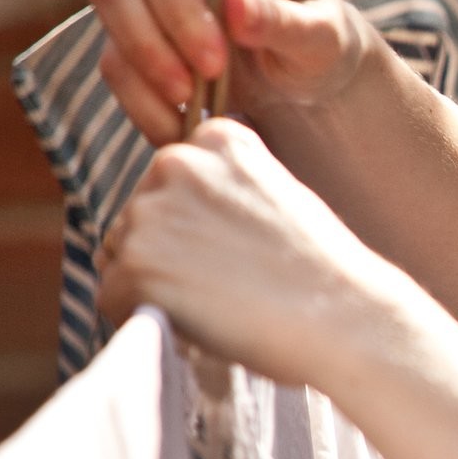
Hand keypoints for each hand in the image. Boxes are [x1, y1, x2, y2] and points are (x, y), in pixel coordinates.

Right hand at [84, 0, 370, 142]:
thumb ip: (284, 19)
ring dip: (140, 74)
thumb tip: (235, 1)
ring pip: (106, 20)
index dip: (180, 11)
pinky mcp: (136, 40)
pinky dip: (141, 104)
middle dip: (149, 43)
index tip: (215, 63)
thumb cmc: (319, 42)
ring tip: (189, 113)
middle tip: (192, 91)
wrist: (310, 74)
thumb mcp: (322, 36)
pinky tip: (179, 129)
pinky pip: (115, 66)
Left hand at [97, 118, 400, 385]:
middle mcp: (175, 162)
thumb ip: (226, 188)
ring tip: (218, 302)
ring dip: (156, 286)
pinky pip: (112, 297)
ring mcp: (151, 212)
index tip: (242, 248)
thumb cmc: (323, 271)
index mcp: (216, 138)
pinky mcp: (136, 264)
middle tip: (232, 283)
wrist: (345, 317)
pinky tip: (198, 321)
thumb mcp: (279, 196)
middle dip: (170, 255)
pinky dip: (144, 317)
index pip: (171, 183)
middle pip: (139, 218)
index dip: (199, 227)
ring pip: (121, 257)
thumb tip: (176, 217)